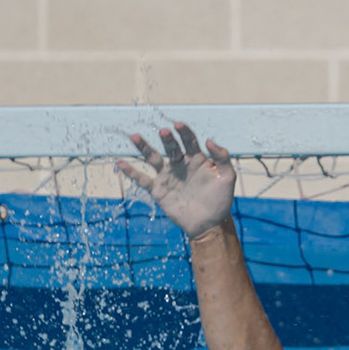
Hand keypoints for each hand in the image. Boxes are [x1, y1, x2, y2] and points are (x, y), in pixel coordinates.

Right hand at [115, 122, 236, 239]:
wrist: (210, 224)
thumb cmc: (221, 200)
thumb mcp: (227, 177)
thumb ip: (222, 157)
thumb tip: (209, 140)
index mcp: (197, 159)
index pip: (189, 141)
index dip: (184, 132)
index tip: (178, 125)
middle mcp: (180, 164)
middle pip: (170, 147)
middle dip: (167, 139)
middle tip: (164, 132)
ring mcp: (168, 176)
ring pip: (152, 158)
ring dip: (143, 147)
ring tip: (135, 137)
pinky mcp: (159, 190)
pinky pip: (143, 179)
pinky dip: (131, 172)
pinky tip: (121, 163)